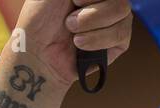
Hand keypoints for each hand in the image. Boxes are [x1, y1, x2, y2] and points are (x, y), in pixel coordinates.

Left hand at [17, 0, 132, 89]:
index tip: (74, 1)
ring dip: (91, 23)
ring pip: (122, 11)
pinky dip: (97, 39)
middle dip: (90, 10)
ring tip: (73, 34)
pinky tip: (81, 44)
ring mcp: (115, 18)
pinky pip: (121, 34)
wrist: (37, 52)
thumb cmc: (41, 17)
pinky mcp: (119, 41)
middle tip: (69, 21)